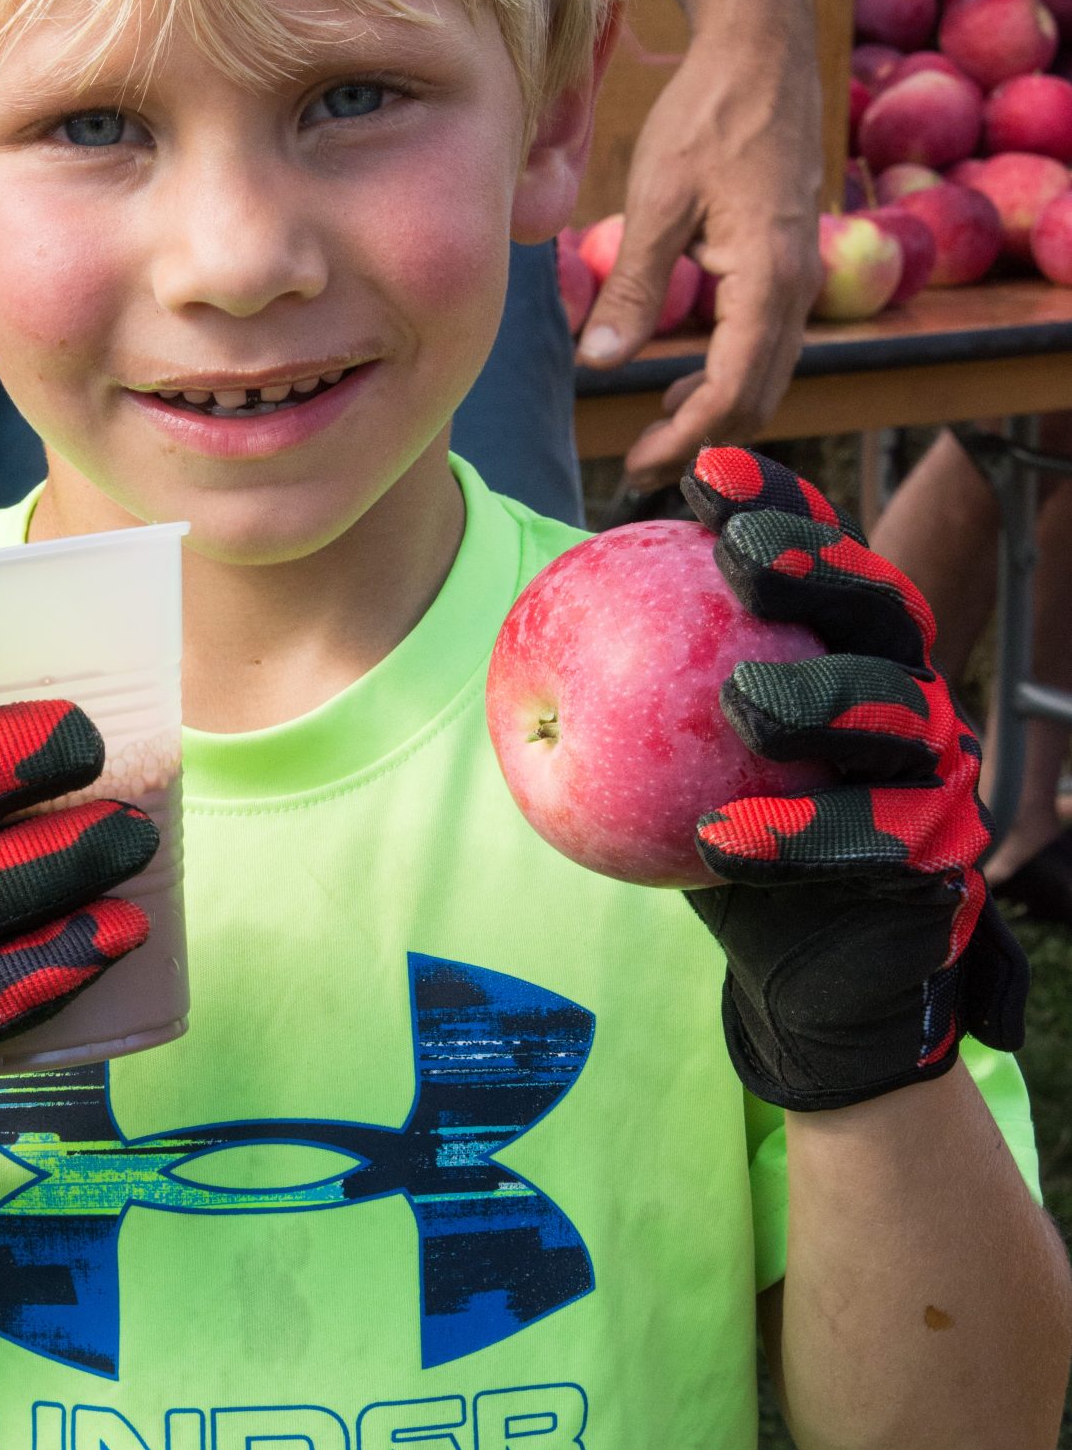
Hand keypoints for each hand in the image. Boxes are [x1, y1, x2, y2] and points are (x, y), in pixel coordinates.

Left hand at [579, 0, 822, 488]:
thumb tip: (599, 362)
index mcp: (768, 278)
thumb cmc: (708, 111)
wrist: (764, 45)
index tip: (636, 464)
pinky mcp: (792, 258)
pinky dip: (731, 374)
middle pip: (760, 397)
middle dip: (704, 442)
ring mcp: (802, 272)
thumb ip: (634, 287)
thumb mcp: (658, 200)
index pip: (731, 393)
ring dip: (718, 410)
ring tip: (659, 430)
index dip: (683, 441)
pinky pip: (769, 341)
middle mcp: (798, 285)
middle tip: (641, 464)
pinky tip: (684, 378)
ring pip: (770, 373)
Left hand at [680, 446, 1028, 1111]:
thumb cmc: (727, 845)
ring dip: (821, 698)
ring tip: (742, 700)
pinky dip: (799, 838)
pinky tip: (725, 839)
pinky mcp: (940, 855)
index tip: (704, 479)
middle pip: (882, 610)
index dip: (775, 506)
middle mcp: (905, 693)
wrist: (803, 970)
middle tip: (740, 563)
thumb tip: (509, 650)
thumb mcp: (656, 769)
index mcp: (845, 651)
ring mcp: (936, 770)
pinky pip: (875, 839)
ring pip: (901, 711)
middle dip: (820, 570)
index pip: (817, 558)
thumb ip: (619, 708)